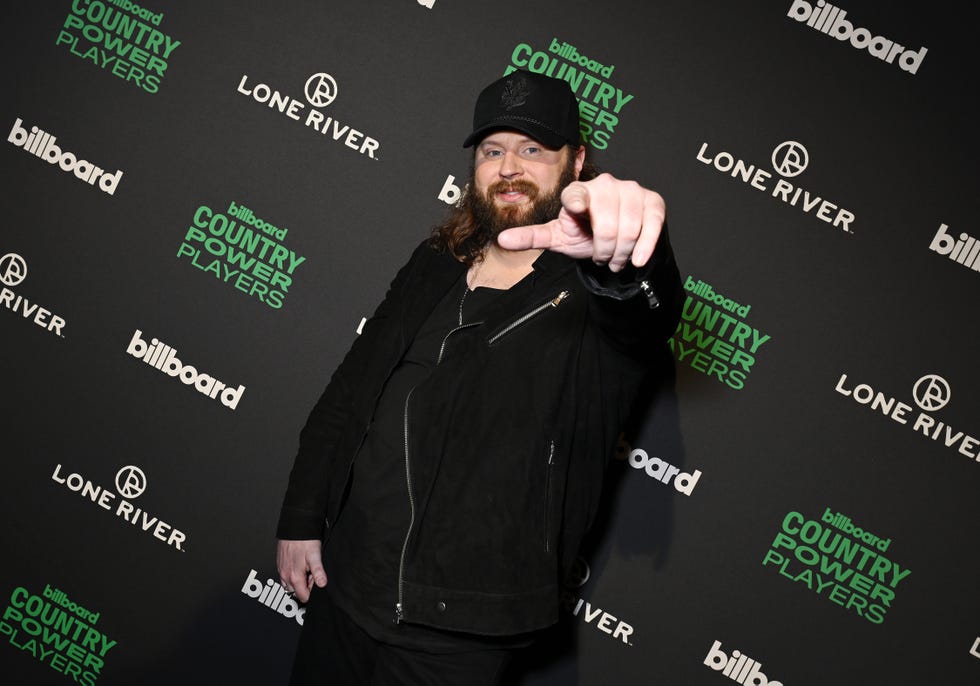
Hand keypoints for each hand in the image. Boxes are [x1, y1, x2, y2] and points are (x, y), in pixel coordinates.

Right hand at [277, 539, 327, 602]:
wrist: (294, 528)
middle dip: (306, 586)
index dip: (312, 591)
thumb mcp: (315, 555)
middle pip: (297, 592)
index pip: (303, 597)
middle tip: (312, 572)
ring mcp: (281, 571)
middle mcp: (285, 576)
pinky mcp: (280, 566)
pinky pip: (285, 578)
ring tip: (306, 568)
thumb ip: (318, 571)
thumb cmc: (305, 540)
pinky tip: (299, 565)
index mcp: (294, 576)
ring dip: (299, 581)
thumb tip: (322, 584)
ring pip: (290, 586)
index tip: (316, 580)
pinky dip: (293, 575)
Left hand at [496, 173, 664, 271]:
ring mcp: (631, 191)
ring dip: (621, 253)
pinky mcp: (653, 201)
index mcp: (578, 191)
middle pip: (607, 225)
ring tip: (616, 257)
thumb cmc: (584, 233)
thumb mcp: (557, 237)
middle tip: (602, 256)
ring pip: (629, 229)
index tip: (577, 211)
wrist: (615, 238)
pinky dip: (644, 247)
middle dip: (604, 250)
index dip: (577, 205)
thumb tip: (502, 240)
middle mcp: (606, 185)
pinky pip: (652, 225)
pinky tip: (636, 258)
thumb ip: (531, 237)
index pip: (575, 196)